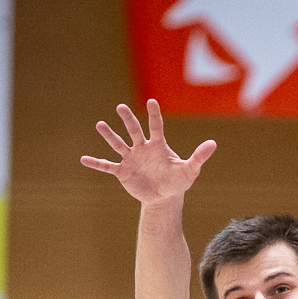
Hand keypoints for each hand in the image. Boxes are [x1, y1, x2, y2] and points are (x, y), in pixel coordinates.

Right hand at [81, 99, 214, 205]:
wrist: (164, 197)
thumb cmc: (178, 181)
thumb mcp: (190, 170)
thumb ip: (199, 157)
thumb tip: (213, 144)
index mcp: (158, 145)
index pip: (156, 126)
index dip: (155, 115)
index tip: (152, 102)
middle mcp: (142, 148)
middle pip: (134, 130)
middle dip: (128, 119)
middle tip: (120, 107)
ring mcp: (131, 158)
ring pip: (118, 144)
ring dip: (109, 135)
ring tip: (99, 124)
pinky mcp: (123, 171)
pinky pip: (107, 166)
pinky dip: (96, 163)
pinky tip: (83, 159)